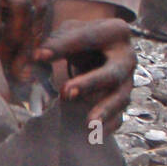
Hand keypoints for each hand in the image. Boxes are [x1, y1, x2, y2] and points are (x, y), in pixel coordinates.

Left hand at [34, 15, 135, 134]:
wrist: (99, 48)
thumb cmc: (82, 38)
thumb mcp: (70, 31)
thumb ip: (57, 41)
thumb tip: (38, 56)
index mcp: (116, 32)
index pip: (90, 38)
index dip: (63, 46)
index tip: (38, 56)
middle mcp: (127, 57)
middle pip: (113, 72)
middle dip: (91, 83)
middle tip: (67, 91)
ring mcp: (128, 81)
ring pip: (120, 98)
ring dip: (105, 111)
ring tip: (89, 123)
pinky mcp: (122, 100)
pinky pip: (120, 116)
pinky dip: (109, 126)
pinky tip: (95, 134)